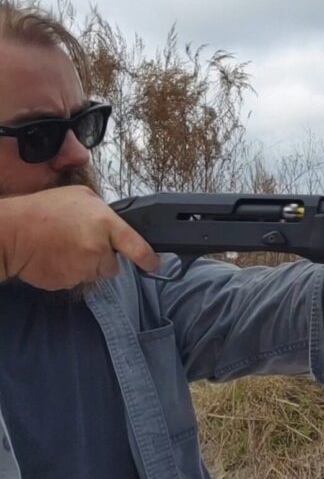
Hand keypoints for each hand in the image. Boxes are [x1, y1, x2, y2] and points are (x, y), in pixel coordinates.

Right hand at [0, 186, 160, 289]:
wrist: (12, 232)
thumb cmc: (44, 210)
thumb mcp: (81, 196)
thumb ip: (104, 212)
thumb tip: (116, 225)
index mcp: (105, 224)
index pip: (137, 247)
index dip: (149, 258)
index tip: (154, 264)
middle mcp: (98, 248)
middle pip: (113, 265)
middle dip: (102, 259)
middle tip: (83, 244)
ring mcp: (83, 268)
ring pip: (94, 274)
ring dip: (86, 265)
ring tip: (65, 248)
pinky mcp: (68, 282)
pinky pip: (75, 280)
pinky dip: (68, 272)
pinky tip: (55, 257)